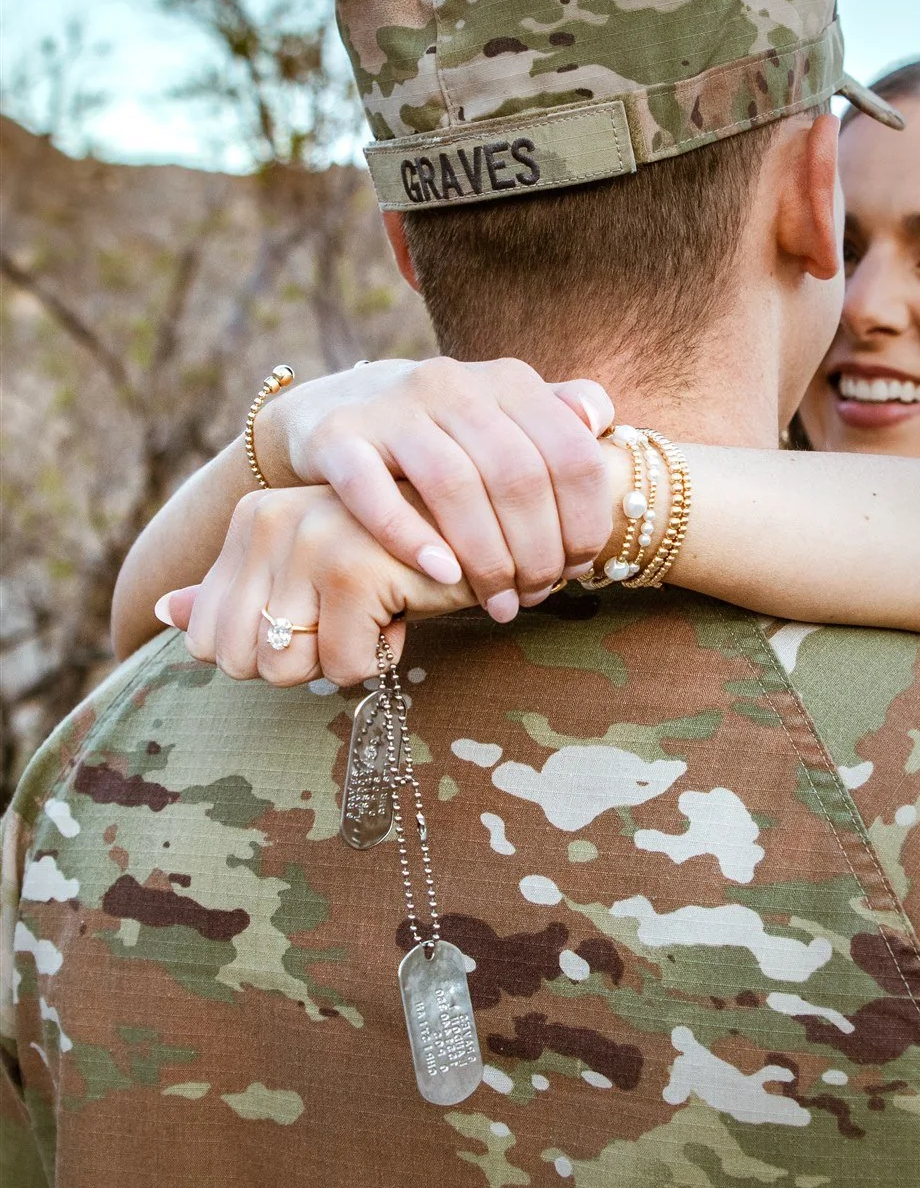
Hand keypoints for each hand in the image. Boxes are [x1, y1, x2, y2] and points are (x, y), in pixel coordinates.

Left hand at [160, 485, 475, 685]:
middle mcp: (270, 520)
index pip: (209, 640)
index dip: (273, 650)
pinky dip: (380, 660)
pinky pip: (343, 668)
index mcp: (252, 518)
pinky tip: (406, 611)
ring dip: (342, 662)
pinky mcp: (353, 568)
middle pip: (241, 661)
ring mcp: (309, 540)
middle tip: (351, 620)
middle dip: (302, 663)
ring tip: (378, 612)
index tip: (324, 613)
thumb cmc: (404, 554)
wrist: (490, 528)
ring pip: (286, 669)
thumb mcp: (311, 572)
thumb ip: (236, 591)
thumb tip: (160, 611)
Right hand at [254, 357, 615, 621]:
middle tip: (536, 596)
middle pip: (517, 474)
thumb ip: (557, 416)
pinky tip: (441, 576)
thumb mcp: (503, 416)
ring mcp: (391, 406)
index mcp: (507, 380)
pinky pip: (374, 490)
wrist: (331, 416)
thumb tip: (599, 418)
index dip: (585, 520)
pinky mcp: (337, 437)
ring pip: (454, 484)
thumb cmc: (440, 435)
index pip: (570, 453)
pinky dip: (410, 537)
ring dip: (485, 556)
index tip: (580, 568)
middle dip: (537, 549)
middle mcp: (452, 383)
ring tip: (496, 603)